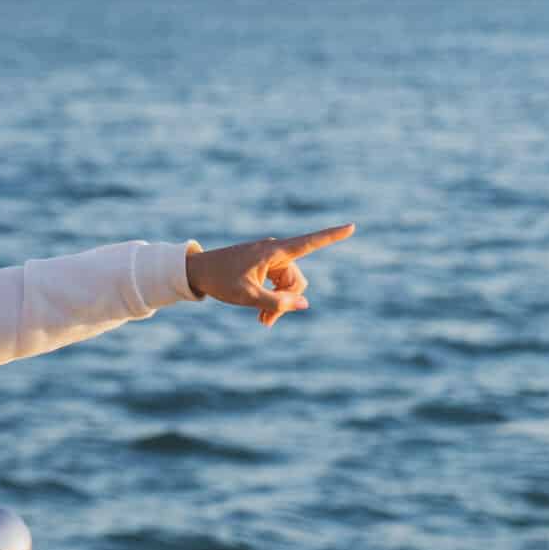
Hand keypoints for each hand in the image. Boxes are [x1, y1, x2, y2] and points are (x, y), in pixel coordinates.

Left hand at [186, 223, 354, 325]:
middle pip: (297, 280)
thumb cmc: (220, 280)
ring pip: (288, 286)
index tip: (352, 226)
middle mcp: (276, 252)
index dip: (332, 236)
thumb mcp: (247, 296)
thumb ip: (276, 303)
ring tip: (261, 321)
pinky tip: (260, 315)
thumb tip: (304, 304)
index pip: (309, 242)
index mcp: (274, 252)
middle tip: (266, 322)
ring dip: (278, 304)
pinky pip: (278, 285)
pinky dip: (272, 299)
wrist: (196, 272)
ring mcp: (270, 260)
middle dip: (287, 302)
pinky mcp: (264, 267)